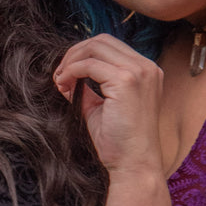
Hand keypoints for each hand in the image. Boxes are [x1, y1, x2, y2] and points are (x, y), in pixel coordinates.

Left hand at [54, 35, 163, 177]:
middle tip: (58, 74)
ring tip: (60, 81)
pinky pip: (89, 65)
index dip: (83, 54)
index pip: (110, 45)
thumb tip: (66, 76)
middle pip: (102, 40)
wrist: (134, 164)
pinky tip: (63, 87)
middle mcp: (146, 67)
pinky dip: (71, 72)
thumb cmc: (119, 142)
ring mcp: (139, 72)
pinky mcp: (126, 81)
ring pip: (95, 47)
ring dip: (71, 61)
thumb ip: (88, 88)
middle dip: (74, 53)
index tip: (65, 73)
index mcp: (145, 71)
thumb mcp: (102, 107)